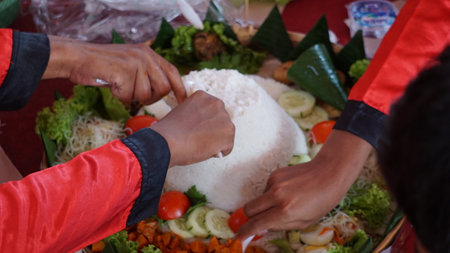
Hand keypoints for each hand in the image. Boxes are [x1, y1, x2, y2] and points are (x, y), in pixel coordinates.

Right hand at [43, 36, 185, 103]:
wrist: (77, 58)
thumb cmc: (103, 65)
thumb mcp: (130, 63)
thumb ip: (147, 73)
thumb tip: (164, 90)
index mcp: (149, 53)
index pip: (173, 72)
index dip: (180, 89)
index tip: (182, 101)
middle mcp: (145, 55)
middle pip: (163, 88)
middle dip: (151, 98)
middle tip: (135, 95)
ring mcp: (135, 62)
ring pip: (145, 95)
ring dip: (131, 97)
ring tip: (119, 85)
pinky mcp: (124, 71)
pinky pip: (129, 96)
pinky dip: (119, 96)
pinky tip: (111, 85)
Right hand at [150, 91, 234, 166]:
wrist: (168, 142)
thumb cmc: (169, 132)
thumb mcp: (181, 113)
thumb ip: (194, 115)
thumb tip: (200, 128)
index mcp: (203, 96)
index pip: (210, 111)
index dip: (204, 123)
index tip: (197, 130)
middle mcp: (216, 103)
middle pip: (220, 121)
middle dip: (213, 130)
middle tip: (201, 140)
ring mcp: (224, 118)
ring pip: (225, 134)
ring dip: (217, 141)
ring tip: (201, 146)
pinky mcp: (229, 133)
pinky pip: (228, 147)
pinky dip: (219, 152)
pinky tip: (206, 151)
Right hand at [237, 130, 372, 238]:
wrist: (329, 173)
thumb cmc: (322, 200)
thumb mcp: (304, 222)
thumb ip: (280, 226)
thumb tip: (262, 228)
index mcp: (285, 211)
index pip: (256, 224)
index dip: (244, 233)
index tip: (238, 238)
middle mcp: (276, 196)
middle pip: (248, 209)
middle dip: (249, 217)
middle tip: (257, 221)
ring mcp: (274, 183)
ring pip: (258, 198)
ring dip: (265, 204)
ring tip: (285, 202)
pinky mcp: (275, 173)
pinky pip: (267, 188)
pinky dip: (272, 194)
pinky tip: (288, 192)